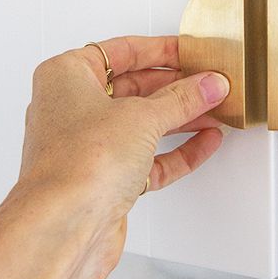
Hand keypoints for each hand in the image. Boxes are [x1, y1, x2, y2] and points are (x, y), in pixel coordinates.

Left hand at [17, 35, 229, 278]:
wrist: (63, 228)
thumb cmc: (78, 164)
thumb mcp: (142, 116)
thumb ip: (181, 99)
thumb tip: (206, 85)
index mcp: (66, 77)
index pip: (120, 52)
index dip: (159, 50)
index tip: (189, 52)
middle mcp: (70, 109)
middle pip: (133, 88)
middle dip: (175, 88)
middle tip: (209, 84)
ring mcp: (86, 147)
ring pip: (141, 125)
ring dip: (180, 119)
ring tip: (214, 110)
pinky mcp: (103, 181)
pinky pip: (146, 158)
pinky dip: (176, 151)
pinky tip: (204, 142)